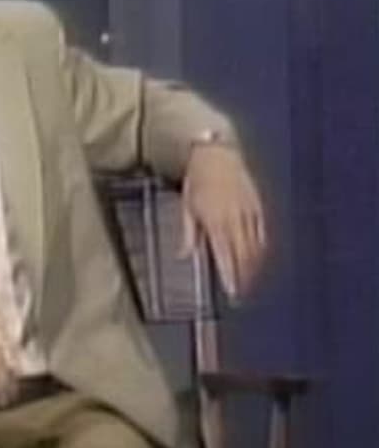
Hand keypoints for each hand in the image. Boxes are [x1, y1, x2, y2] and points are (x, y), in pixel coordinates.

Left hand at [179, 143, 266, 297]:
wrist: (217, 154)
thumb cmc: (198, 179)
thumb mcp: (187, 206)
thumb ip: (189, 233)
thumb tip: (184, 255)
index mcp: (216, 220)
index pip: (225, 255)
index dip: (230, 276)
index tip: (232, 292)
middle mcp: (235, 219)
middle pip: (243, 255)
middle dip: (244, 276)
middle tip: (243, 293)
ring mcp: (249, 212)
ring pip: (255, 246)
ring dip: (254, 266)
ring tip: (252, 281)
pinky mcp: (258, 206)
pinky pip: (262, 232)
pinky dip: (262, 247)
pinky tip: (260, 258)